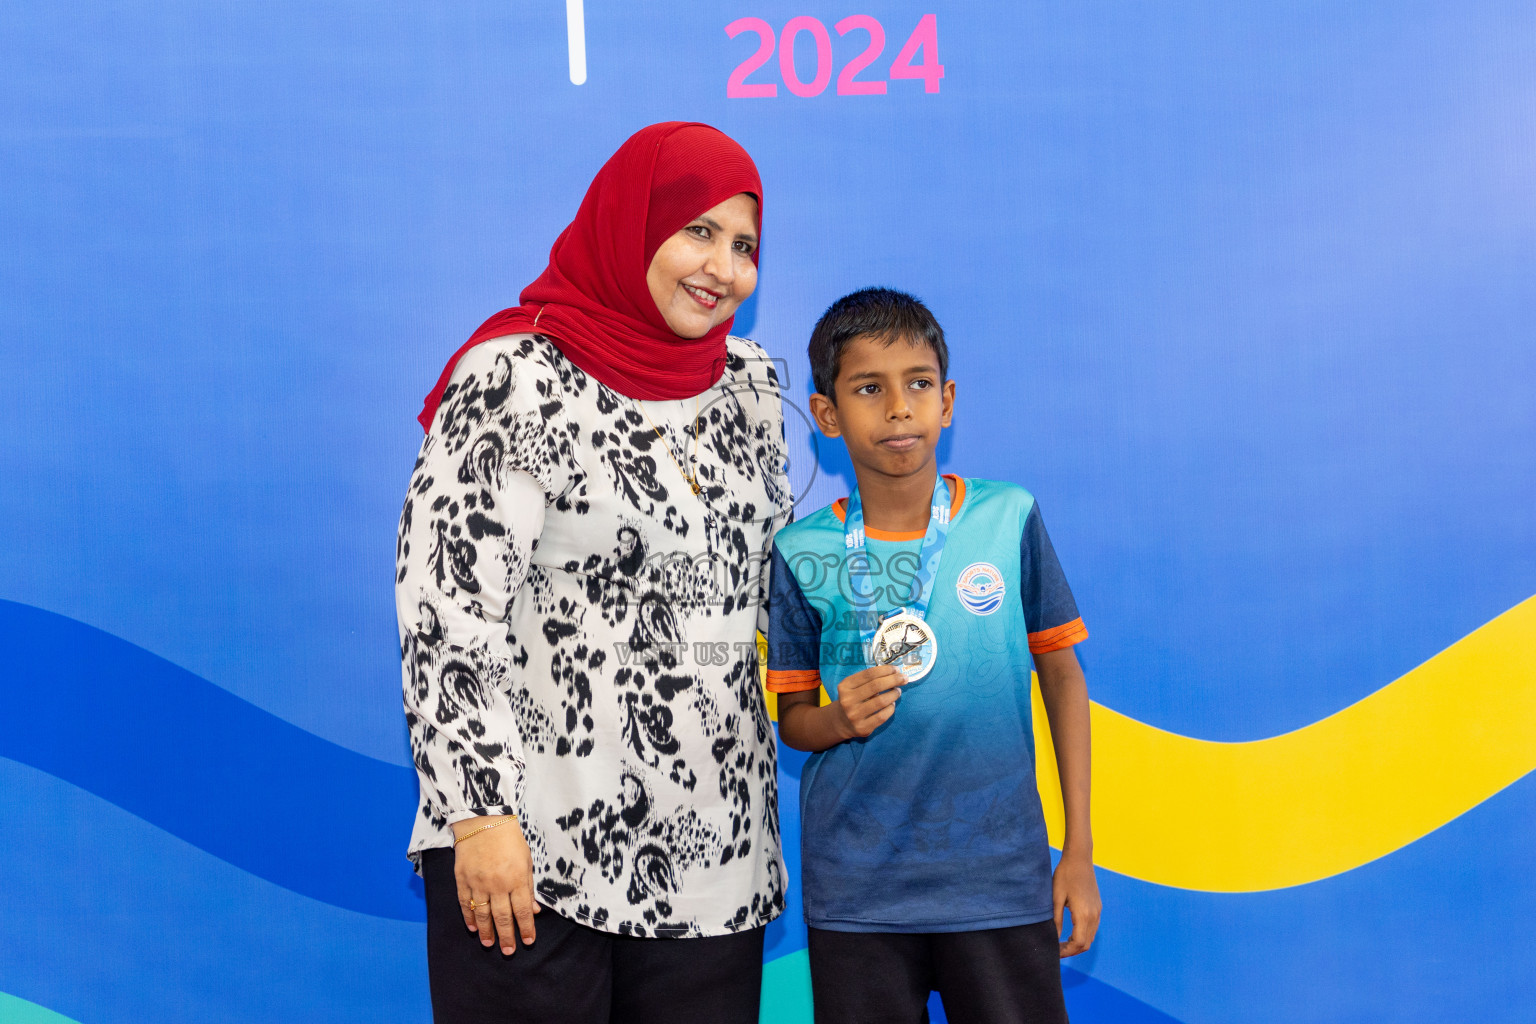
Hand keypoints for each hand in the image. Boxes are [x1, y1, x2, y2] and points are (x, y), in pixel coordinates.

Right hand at [452, 815, 540, 954]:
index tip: (528, 941)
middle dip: (507, 937)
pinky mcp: (462, 879)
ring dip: (486, 932)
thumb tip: (534, 910)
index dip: (526, 929)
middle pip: (502, 917)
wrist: (483, 820)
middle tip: (508, 951)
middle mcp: (498, 884)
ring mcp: (478, 883)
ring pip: (482, 914)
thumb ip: (529, 887)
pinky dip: (468, 917)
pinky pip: (464, 903)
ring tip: (489, 944)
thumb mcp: (527, 860)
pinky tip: (472, 927)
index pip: (522, 911)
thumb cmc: (510, 839)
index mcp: (517, 879)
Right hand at [830, 665, 904, 739]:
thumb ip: (869, 680)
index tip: (896, 669)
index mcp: (845, 686)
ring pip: (881, 701)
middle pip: (876, 686)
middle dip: (893, 680)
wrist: (841, 722)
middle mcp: (848, 700)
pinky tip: (892, 704)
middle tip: (904, 678)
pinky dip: (891, 708)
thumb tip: (894, 673)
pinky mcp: (862, 728)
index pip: (869, 674)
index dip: (885, 670)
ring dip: (894, 694)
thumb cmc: (853, 699)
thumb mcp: (853, 687)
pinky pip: (882, 716)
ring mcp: (855, 715)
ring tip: (898, 691)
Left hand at [1053, 849, 1100, 956]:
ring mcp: (1098, 911)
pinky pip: (1092, 928)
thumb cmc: (1065, 875)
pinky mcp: (1097, 907)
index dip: (1066, 951)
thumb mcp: (1056, 897)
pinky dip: (1082, 935)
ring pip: (1090, 937)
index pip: (1078, 943)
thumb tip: (1053, 938)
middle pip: (1086, 944)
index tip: (1054, 951)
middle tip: (1056, 950)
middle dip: (1071, 951)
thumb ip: (1056, 919)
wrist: (1079, 858)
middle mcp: (1094, 915)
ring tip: (1061, 943)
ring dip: (1077, 944)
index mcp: (1084, 914)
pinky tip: (1070, 933)